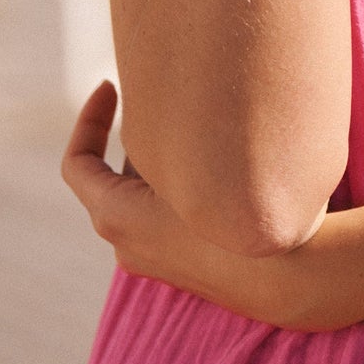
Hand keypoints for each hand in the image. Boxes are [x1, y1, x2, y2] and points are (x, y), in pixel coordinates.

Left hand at [61, 82, 344, 331]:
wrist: (286, 278)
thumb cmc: (235, 217)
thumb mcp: (187, 165)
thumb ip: (156, 134)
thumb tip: (147, 106)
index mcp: (114, 217)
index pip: (76, 163)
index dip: (89, 118)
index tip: (109, 85)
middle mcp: (124, 242)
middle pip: (114, 172)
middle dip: (136, 133)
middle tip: (168, 97)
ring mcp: (152, 256)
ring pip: (143, 191)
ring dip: (161, 158)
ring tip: (197, 125)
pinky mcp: (180, 263)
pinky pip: (165, 212)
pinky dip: (178, 182)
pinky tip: (215, 162)